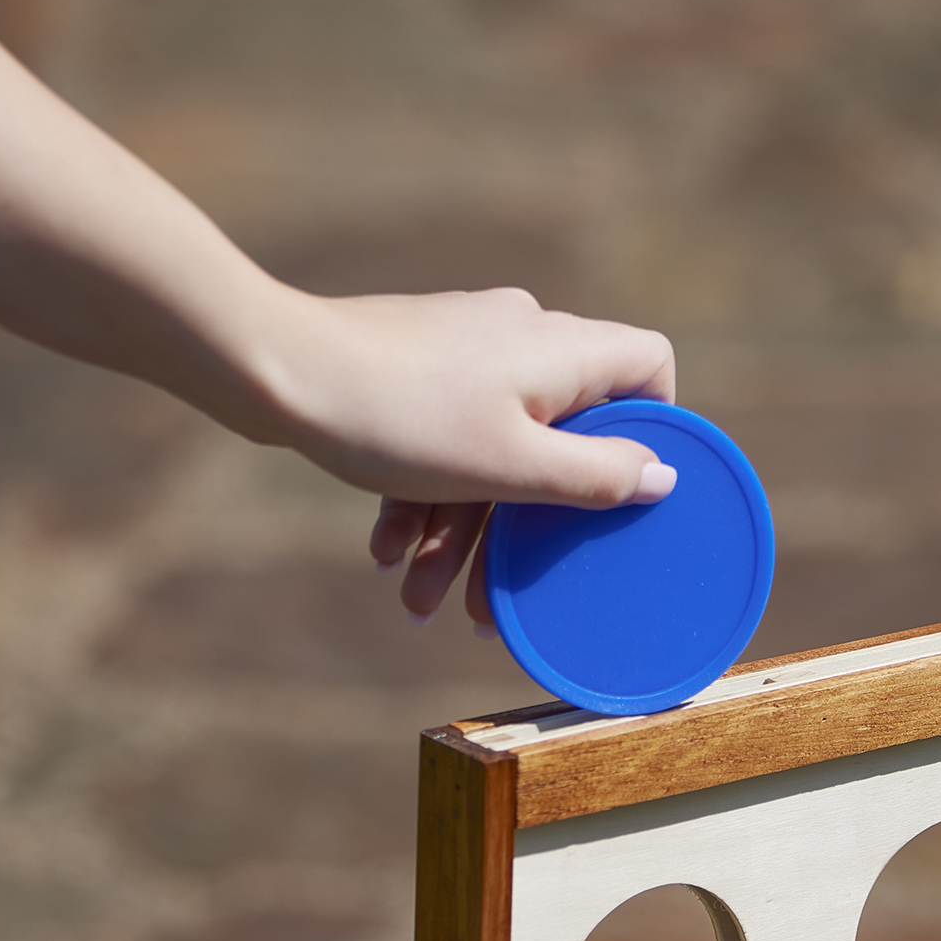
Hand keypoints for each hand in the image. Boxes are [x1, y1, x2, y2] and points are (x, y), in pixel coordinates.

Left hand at [266, 286, 676, 625]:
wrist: (277, 370)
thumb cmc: (400, 417)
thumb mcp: (511, 467)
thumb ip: (594, 476)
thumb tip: (663, 476)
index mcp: (563, 351)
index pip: (649, 368)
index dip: (651, 431)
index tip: (627, 496)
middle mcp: (522, 337)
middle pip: (558, 438)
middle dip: (519, 530)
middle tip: (490, 603)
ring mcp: (466, 349)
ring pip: (490, 451)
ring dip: (458, 532)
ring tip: (415, 599)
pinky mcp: (415, 366)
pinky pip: (442, 439)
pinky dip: (422, 495)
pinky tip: (385, 552)